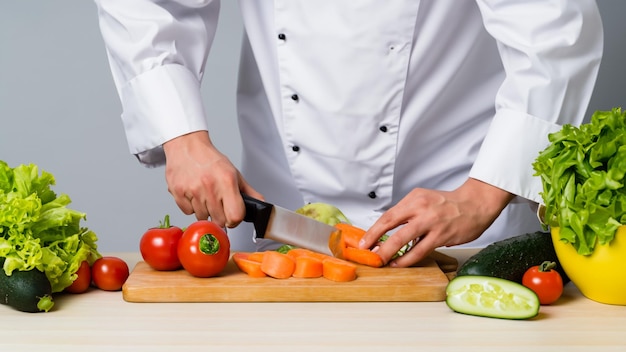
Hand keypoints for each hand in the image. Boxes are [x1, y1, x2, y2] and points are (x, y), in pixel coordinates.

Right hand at [162, 131, 262, 226]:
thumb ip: (248, 191)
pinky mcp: (178, 193)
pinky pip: (187, 212)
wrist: (187, 146)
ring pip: (202, 218)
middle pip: (219, 221)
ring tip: (204, 195)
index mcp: (227, 182)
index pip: (235, 216)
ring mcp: (193, 191)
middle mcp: (210, 187)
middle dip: (220, 216)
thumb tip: (261, 204)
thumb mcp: (234, 173)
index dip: (235, 219)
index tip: (233, 216)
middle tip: (218, 204)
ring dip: (205, 211)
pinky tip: (193, 194)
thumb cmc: (210, 159)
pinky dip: (191, 206)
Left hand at [359, 178, 513, 266]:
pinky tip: (399, 264)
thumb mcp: (423, 199)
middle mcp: (421, 208)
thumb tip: (387, 231)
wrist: (475, 203)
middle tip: (367, 254)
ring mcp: (431, 222)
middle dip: (375, 242)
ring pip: (404, 240)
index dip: (373, 231)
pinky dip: (407, 259)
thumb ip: (407, 213)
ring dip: (390, 254)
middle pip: (391, 226)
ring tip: (381, 262)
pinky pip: (420, 250)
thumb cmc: (447, 204)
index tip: (363, 242)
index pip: (388, 216)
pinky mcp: (442, 236)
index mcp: (414, 198)